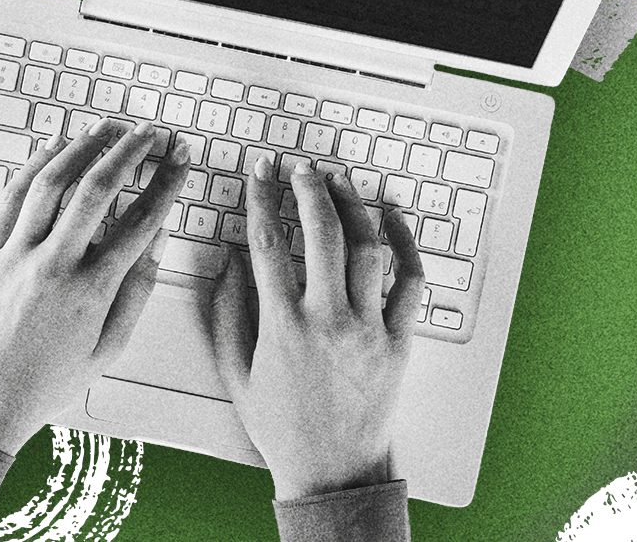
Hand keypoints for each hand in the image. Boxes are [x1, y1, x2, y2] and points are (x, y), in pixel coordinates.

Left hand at [0, 119, 190, 453]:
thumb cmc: (45, 382)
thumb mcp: (109, 347)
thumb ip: (137, 290)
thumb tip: (158, 239)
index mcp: (91, 291)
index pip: (141, 219)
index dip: (168, 182)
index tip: (180, 160)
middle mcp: (53, 265)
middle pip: (99, 187)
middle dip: (131, 150)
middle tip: (151, 133)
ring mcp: (15, 255)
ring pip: (52, 181)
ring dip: (84, 146)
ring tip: (107, 129)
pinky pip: (12, 196)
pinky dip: (36, 165)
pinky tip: (55, 149)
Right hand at [204, 159, 426, 500]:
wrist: (333, 469)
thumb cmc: (283, 426)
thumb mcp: (236, 373)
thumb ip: (226, 313)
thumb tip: (229, 261)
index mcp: (282, 326)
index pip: (268, 243)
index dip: (261, 198)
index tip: (260, 171)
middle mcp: (327, 321)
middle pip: (321, 232)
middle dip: (309, 188)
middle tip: (302, 168)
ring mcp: (368, 329)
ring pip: (368, 246)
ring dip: (354, 205)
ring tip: (342, 181)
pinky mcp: (399, 340)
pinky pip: (411, 281)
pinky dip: (406, 244)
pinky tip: (393, 217)